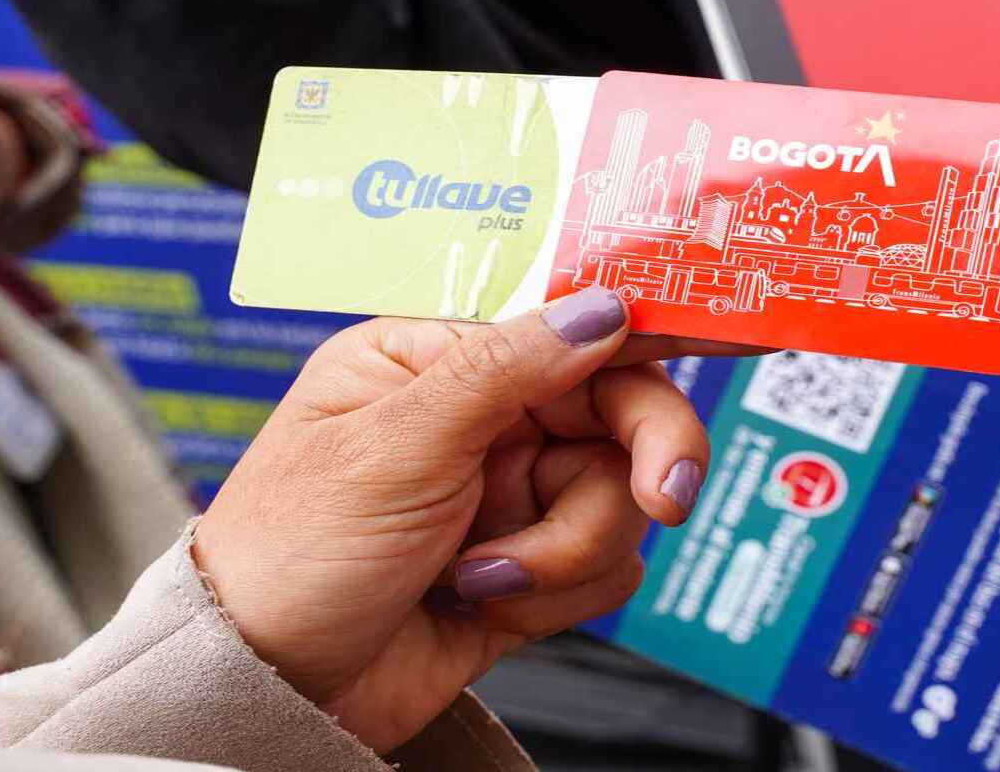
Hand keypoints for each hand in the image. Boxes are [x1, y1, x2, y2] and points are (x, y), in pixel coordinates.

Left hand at [194, 288, 742, 753]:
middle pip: (619, 415)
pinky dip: (554, 592)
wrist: (267, 691)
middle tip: (663, 497)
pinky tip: (481, 601)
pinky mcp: (524, 570)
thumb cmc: (286, 554)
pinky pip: (603, 569)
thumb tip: (601, 308)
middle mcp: (478, 421)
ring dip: (560, 549)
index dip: (645, 339)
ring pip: (619, 501)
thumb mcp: (395, 443)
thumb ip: (506, 369)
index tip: (732, 334)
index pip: (568, 330)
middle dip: (640, 462)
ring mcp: (505, 498)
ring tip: (477, 572)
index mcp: (434, 361)